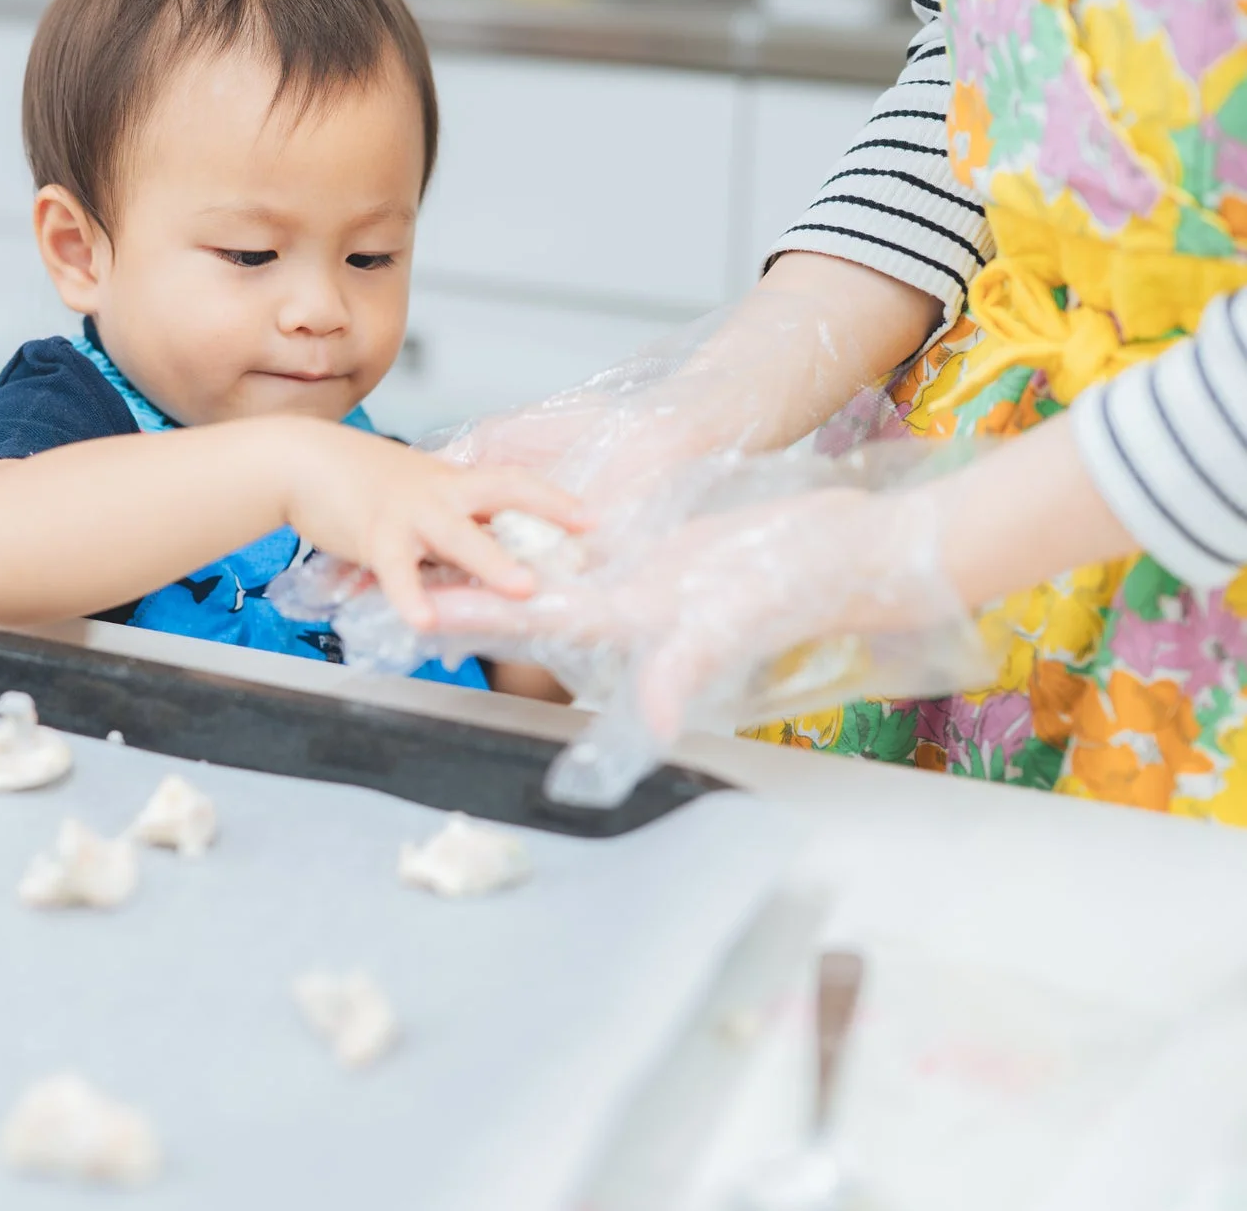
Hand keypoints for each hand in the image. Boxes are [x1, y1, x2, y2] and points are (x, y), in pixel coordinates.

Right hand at [275, 418, 587, 629]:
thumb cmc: (357, 481)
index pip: (514, 482)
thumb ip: (448, 520)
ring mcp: (409, 513)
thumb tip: (478, 560)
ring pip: (458, 535)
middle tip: (585, 539)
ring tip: (523, 588)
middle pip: (503, 492)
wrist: (302, 462)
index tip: (593, 517)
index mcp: (453, 482)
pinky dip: (411, 596)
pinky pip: (397, 571)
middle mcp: (440, 493)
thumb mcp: (414, 492)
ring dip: (492, 560)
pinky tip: (425, 622)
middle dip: (547, 512)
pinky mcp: (374, 537)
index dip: (555, 499)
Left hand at [428, 485, 962, 740]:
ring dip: (492, 564)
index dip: (473, 618)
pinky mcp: (660, 552)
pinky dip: (546, 536)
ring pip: (548, 572)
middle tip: (395, 583)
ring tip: (434, 548)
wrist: (853, 554)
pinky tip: (517, 522)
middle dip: (458, 592)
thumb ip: (689, 671)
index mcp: (628, 619)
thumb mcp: (737, 624)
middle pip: (522, 600)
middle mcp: (624, 603)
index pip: (530, 622)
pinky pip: (586, 546)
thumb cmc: (802, 584)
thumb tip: (651, 727)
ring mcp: (641, 579)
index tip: (414, 613)